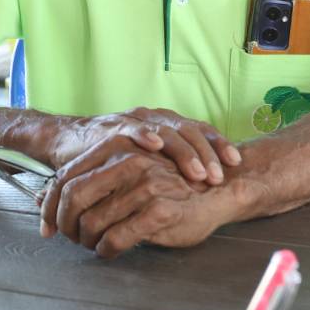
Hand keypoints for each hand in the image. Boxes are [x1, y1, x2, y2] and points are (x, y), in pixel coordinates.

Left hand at [39, 149, 228, 256]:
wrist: (218, 190)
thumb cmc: (168, 185)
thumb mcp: (126, 175)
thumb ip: (89, 181)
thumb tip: (43, 196)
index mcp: (116, 150)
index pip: (66, 178)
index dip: (49, 206)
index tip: (47, 228)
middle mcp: (127, 163)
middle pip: (73, 197)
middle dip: (65, 225)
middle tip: (71, 239)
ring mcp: (144, 186)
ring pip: (93, 221)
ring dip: (87, 241)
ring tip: (94, 245)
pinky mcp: (160, 211)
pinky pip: (117, 238)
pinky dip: (106, 250)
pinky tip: (110, 251)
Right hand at [48, 107, 239, 186]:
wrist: (73, 144)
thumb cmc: (118, 159)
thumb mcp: (151, 163)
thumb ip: (174, 171)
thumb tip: (211, 190)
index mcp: (170, 126)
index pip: (201, 131)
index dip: (219, 145)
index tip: (235, 164)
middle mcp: (156, 119)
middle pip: (189, 131)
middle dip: (207, 154)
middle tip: (217, 177)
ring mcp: (135, 121)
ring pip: (167, 131)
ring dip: (184, 152)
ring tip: (197, 173)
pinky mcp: (112, 128)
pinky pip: (131, 129)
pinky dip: (144, 135)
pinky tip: (155, 146)